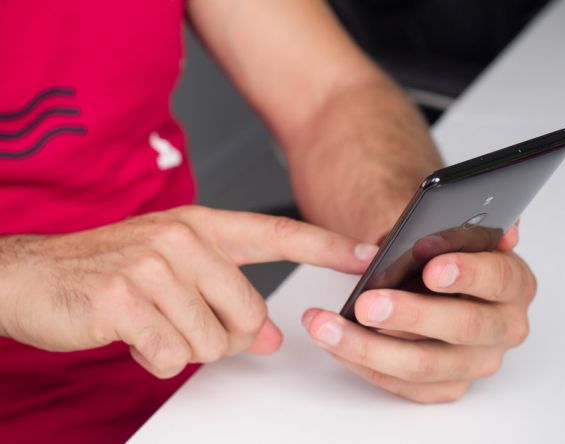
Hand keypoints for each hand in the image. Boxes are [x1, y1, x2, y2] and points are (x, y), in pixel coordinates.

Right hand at [0, 206, 375, 377]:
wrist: (36, 275)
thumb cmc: (111, 270)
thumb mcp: (176, 273)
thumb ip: (228, 297)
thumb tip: (270, 336)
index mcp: (202, 227)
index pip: (278, 234)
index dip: (327, 246)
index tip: (367, 253)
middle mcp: (184, 239)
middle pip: (248, 315)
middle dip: (221, 336)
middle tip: (181, 321)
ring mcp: (154, 266)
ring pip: (211, 342)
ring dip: (182, 346)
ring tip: (151, 322)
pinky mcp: (125, 298)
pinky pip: (171, 356)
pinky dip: (152, 358)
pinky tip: (130, 333)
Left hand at [301, 223, 535, 402]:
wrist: (421, 268)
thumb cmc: (434, 245)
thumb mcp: (437, 223)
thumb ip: (439, 222)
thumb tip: (434, 224)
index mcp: (513, 281)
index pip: (500, 278)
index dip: (468, 274)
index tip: (432, 268)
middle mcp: (504, 326)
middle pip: (464, 328)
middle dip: (412, 315)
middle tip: (367, 303)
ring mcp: (475, 361)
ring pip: (425, 365)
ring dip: (369, 346)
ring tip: (326, 325)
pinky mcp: (446, 385)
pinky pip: (404, 385)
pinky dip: (363, 363)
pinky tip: (334, 341)